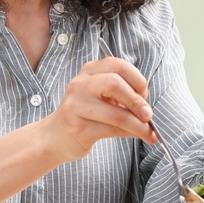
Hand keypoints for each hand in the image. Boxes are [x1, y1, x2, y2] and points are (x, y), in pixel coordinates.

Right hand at [40, 57, 158, 161]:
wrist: (54, 136)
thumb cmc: (85, 115)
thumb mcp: (101, 98)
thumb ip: (122, 96)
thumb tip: (148, 111)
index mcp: (89, 71)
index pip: (118, 65)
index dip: (137, 79)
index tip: (144, 94)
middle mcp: (80, 84)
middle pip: (115, 83)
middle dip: (136, 100)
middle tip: (148, 114)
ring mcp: (77, 105)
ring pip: (116, 113)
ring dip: (138, 124)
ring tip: (148, 132)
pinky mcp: (78, 127)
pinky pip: (110, 130)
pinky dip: (130, 134)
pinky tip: (138, 136)